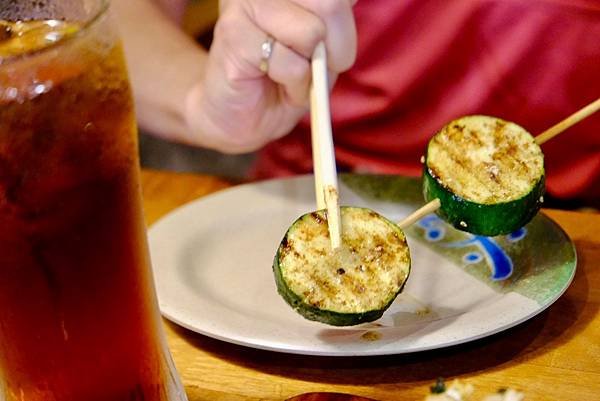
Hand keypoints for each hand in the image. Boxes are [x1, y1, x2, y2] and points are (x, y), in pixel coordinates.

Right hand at [185, 0, 356, 152]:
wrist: (238, 116)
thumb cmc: (283, 78)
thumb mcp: (324, 44)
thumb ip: (335, 16)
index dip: (344, 24)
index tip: (330, 43)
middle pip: (330, 3)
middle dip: (339, 47)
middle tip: (319, 67)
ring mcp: (243, 4)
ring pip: (312, 32)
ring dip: (312, 69)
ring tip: (294, 77)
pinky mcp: (233, 34)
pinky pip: (291, 64)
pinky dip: (296, 86)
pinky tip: (279, 85)